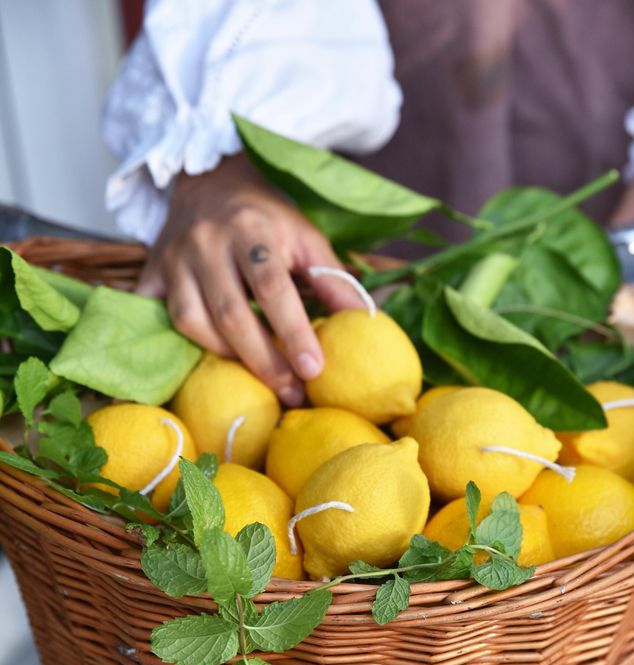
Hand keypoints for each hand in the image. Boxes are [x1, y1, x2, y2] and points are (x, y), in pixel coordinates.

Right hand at [137, 153, 363, 404]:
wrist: (208, 181)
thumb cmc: (266, 218)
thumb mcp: (305, 236)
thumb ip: (332, 278)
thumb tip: (362, 320)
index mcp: (251, 230)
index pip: (272, 288)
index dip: (293, 332)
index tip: (314, 370)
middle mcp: (207, 243)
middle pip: (231, 315)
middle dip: (263, 362)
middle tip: (291, 393)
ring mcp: (174, 260)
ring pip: (192, 322)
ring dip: (226, 357)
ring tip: (256, 378)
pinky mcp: (152, 273)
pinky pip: (159, 318)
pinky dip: (180, 345)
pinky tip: (207, 363)